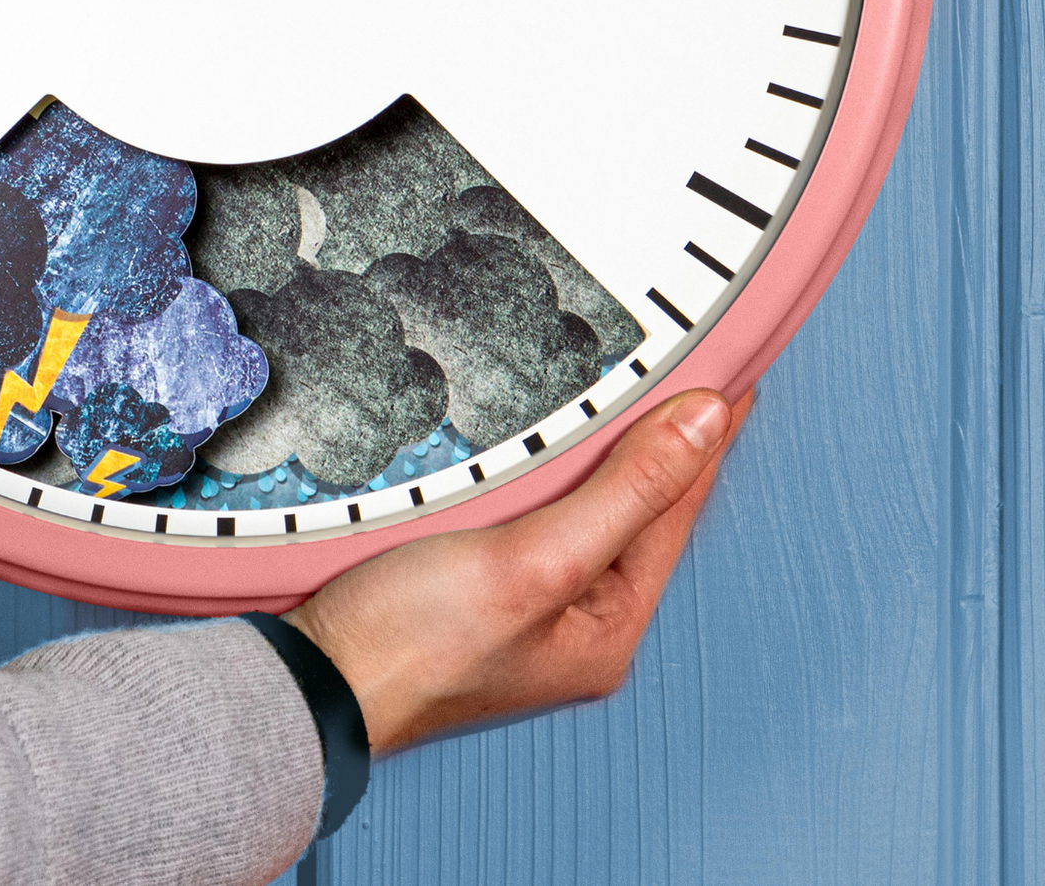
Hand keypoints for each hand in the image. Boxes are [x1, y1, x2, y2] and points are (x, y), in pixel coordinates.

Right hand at [287, 387, 749, 751]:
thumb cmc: (412, 648)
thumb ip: (624, 491)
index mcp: (609, 626)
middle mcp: (579, 616)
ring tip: (637, 386)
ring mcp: (530, 598)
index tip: (730, 369)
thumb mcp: (535, 560)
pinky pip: (542, 508)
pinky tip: (550, 437)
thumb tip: (702, 426)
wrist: (314, 679)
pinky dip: (556, 465)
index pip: (678, 505)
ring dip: (610, 446)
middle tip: (690, 364)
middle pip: (641, 504)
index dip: (705, 432)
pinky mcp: (483, 578)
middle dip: (664, 436)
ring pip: (591, 502)